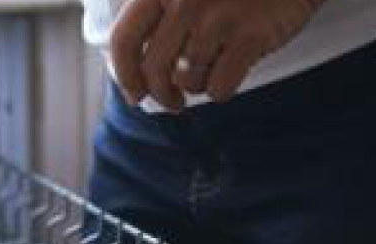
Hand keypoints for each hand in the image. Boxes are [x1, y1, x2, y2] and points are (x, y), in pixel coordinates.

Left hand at [111, 0, 325, 109]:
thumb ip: (156, 16)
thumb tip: (132, 79)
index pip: (124, 40)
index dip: (125, 75)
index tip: (134, 95)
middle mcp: (184, 0)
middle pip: (154, 70)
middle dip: (161, 95)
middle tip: (173, 101)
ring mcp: (218, 17)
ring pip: (188, 80)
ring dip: (197, 84)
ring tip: (211, 67)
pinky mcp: (252, 35)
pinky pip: (219, 86)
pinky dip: (221, 89)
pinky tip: (229, 73)